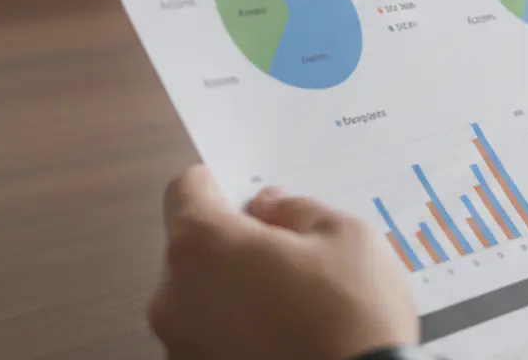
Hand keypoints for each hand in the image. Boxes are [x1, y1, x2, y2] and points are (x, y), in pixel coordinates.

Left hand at [149, 166, 417, 359]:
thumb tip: (272, 208)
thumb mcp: (347, 237)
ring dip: (238, 289)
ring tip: (298, 301)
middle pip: (195, 248)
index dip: (220, 183)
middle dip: (237, 243)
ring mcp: (182, 344)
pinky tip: (289, 332)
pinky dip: (243, 327)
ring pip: (205, 295)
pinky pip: (215, 335)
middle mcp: (175, 296)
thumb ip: (298, 211)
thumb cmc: (352, 319)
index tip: (246, 191)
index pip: (186, 190)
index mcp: (203, 246)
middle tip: (293, 251)